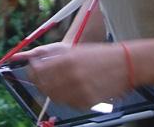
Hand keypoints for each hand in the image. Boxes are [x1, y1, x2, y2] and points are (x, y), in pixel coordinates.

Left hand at [16, 42, 133, 110]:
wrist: (124, 64)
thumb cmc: (98, 55)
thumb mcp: (72, 50)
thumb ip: (50, 55)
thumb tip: (29, 58)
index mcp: (66, 60)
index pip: (37, 71)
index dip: (31, 71)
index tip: (31, 69)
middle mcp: (71, 76)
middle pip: (44, 86)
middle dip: (40, 82)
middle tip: (42, 78)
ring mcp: (80, 91)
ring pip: (55, 97)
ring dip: (54, 90)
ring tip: (61, 82)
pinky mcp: (88, 102)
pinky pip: (69, 103)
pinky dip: (68, 97)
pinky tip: (74, 88)